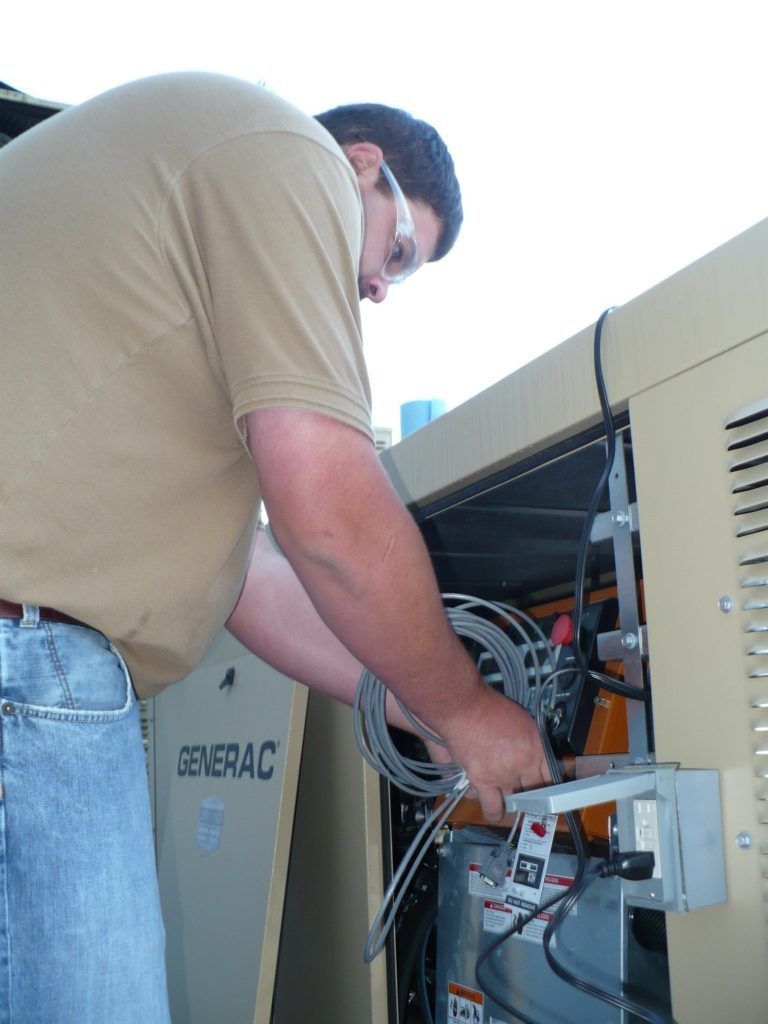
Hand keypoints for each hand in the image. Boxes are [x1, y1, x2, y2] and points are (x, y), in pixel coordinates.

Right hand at [437, 687, 551, 823]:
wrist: (464, 708)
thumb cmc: (488, 707)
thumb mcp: (521, 720)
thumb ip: (529, 741)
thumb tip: (533, 753)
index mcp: (536, 745)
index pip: (551, 775)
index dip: (548, 784)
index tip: (546, 789)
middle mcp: (525, 763)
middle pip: (536, 791)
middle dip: (531, 795)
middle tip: (527, 796)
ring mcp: (505, 775)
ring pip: (515, 802)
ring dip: (513, 803)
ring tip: (510, 803)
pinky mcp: (484, 782)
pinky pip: (492, 807)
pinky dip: (494, 812)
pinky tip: (494, 812)